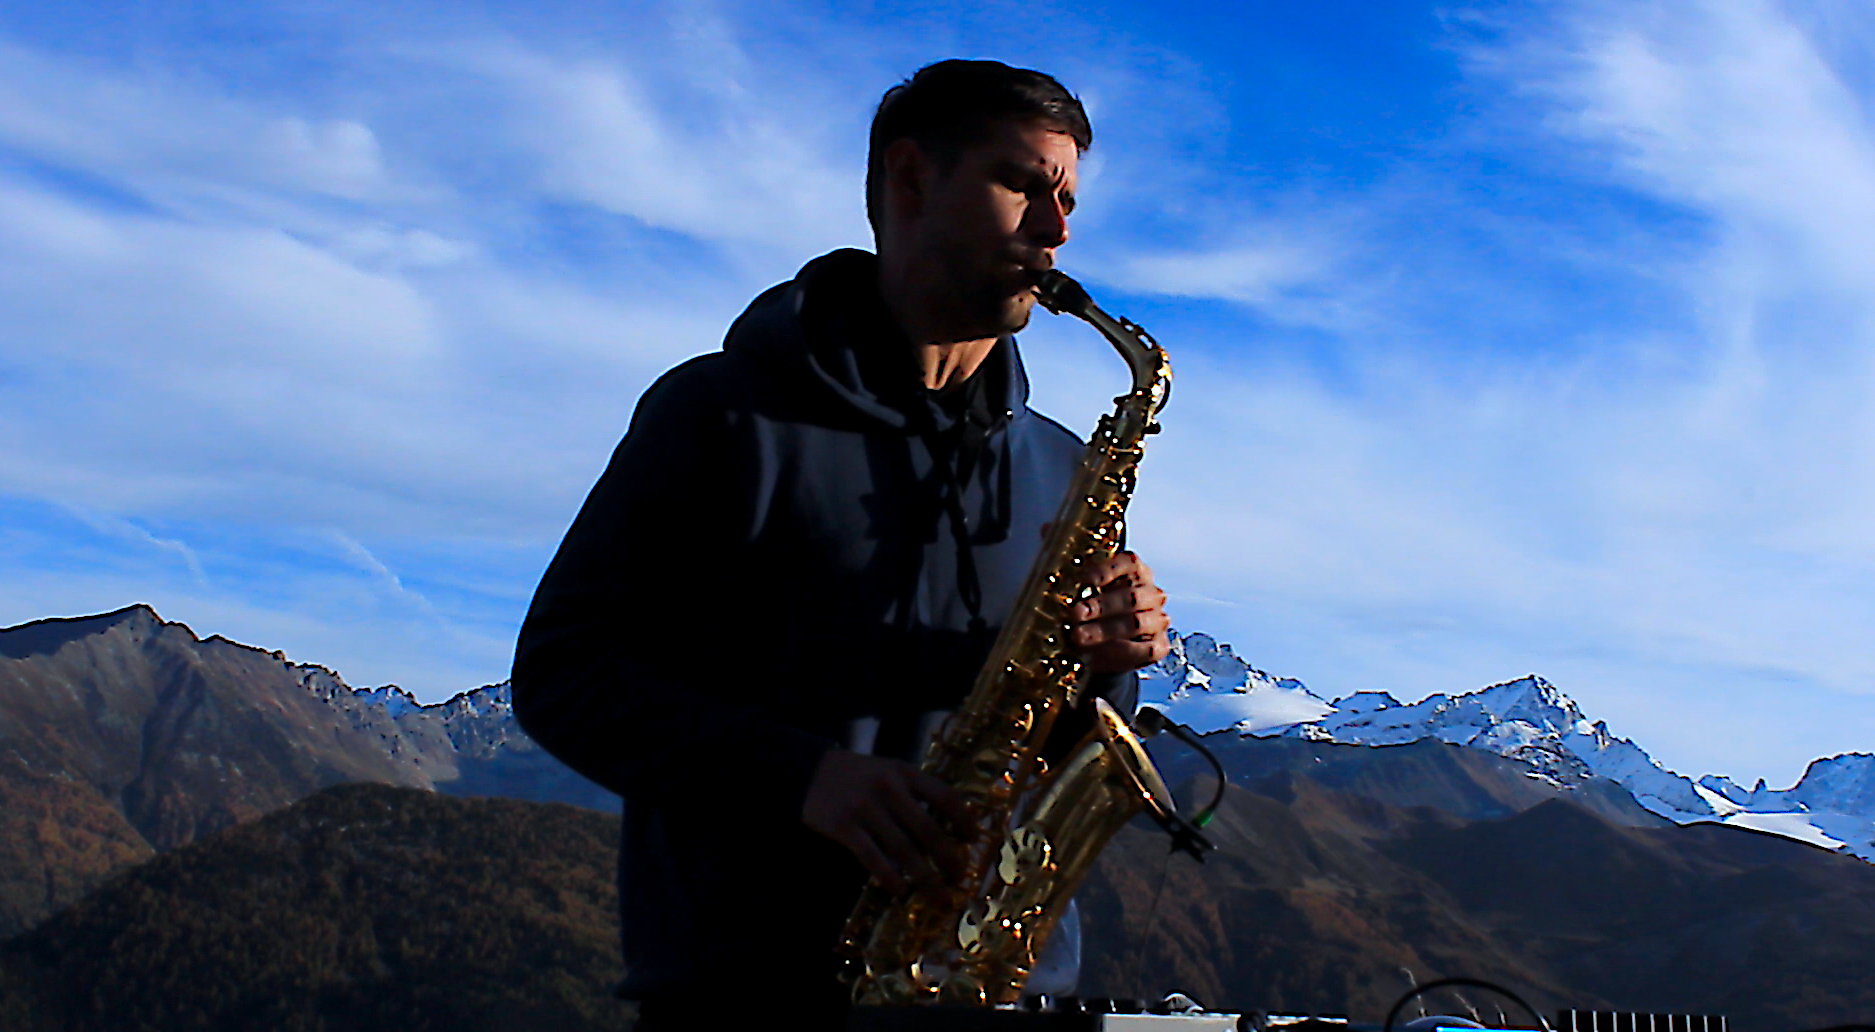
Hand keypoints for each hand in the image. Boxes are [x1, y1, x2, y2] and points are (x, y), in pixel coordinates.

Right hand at [801, 749, 975, 893]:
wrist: (807, 771)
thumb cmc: (857, 775)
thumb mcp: (889, 771)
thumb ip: (915, 792)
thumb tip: (949, 828)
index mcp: (905, 772)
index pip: (945, 796)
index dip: (963, 819)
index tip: (973, 839)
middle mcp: (889, 789)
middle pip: (928, 829)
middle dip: (949, 858)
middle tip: (961, 877)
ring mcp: (866, 808)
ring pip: (904, 849)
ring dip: (925, 877)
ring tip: (939, 896)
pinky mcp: (844, 827)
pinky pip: (872, 858)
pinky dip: (890, 877)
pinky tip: (902, 892)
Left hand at [1068, 550, 1171, 672]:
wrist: (1109, 641)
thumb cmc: (1096, 602)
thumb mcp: (1081, 580)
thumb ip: (1067, 555)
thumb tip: (1047, 529)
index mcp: (1134, 570)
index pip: (1127, 563)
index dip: (1106, 570)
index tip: (1084, 578)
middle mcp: (1150, 593)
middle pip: (1131, 596)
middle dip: (1100, 605)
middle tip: (1074, 612)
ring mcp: (1158, 619)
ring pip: (1135, 623)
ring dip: (1104, 631)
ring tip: (1077, 636)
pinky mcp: (1159, 645)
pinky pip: (1146, 649)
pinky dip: (1121, 652)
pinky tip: (1098, 655)